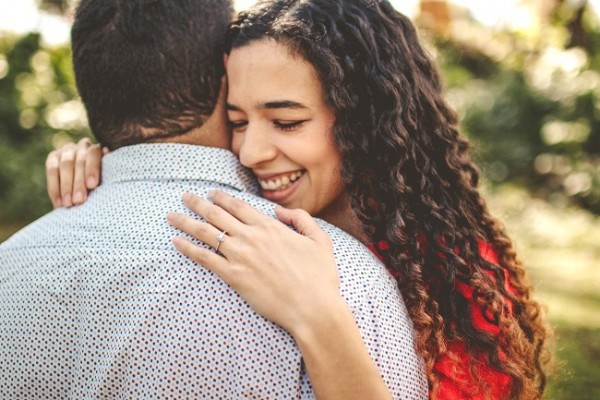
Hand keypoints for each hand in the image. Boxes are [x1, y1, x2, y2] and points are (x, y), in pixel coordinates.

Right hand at [45, 138, 107, 207]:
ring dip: (65, 187)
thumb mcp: (106, 180)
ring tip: (68, 204)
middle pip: (78, 162)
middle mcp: (82, 146)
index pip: (93, 153)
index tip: (92, 185)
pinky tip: (58, 202)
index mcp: (98, 149)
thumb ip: (106, 174)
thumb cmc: (101, 185)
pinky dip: (54, 189)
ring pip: (64, 166)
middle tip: (79, 200)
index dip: (92, 169)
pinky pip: (52, 171)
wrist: (86, 187)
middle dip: (78, 183)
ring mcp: (66, 150)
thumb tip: (108, 165)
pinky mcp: (53, 157)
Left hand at [167, 190, 341, 335]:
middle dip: (198, 203)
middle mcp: (251, 237)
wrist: (312, 307)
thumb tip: (279, 211)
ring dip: (186, 222)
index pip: (239, 206)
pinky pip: (205, 258)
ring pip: (206, 233)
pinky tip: (176, 242)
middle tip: (184, 197)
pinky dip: (189, 248)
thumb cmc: (319, 276)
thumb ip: (301, 219)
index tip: (210, 193)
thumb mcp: (320, 240)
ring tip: (171, 216)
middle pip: (217, 214)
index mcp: (270, 227)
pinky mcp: (234, 277)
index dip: (222, 198)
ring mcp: (240, 256)